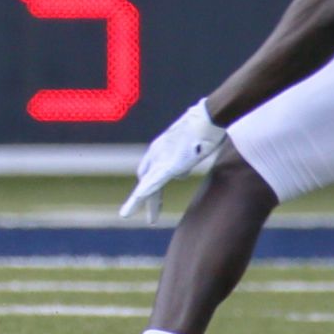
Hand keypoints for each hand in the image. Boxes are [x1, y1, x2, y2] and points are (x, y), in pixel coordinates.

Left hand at [119, 99, 226, 222]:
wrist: (208, 117)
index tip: (147, 199)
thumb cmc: (204, 128)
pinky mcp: (171, 163)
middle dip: (140, 199)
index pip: (149, 171)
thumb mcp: (192, 147)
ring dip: (137, 201)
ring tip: (125, 214)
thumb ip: (184, 160)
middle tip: (133, 215)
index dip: (148, 186)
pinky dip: (148, 190)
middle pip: (145, 180)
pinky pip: (157, 180)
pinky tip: (139, 197)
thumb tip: (181, 172)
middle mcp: (157, 153)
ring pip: (146, 184)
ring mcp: (162, 158)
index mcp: (161, 148)